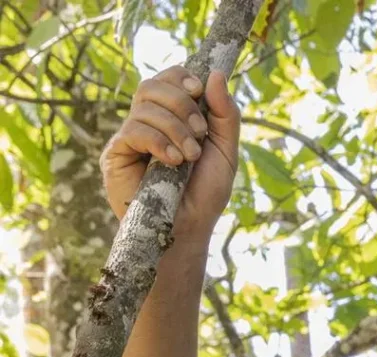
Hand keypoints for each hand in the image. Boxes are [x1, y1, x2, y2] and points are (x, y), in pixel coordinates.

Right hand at [100, 66, 240, 239]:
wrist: (190, 228)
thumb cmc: (206, 193)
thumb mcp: (226, 150)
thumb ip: (225, 114)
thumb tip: (215, 74)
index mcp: (173, 116)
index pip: (168, 78)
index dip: (181, 78)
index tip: (198, 92)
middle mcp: (148, 122)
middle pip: (152, 85)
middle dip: (182, 104)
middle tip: (199, 133)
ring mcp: (130, 137)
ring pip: (144, 107)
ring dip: (175, 129)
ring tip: (189, 157)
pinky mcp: (115, 154)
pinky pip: (133, 131)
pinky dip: (158, 142)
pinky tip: (173, 162)